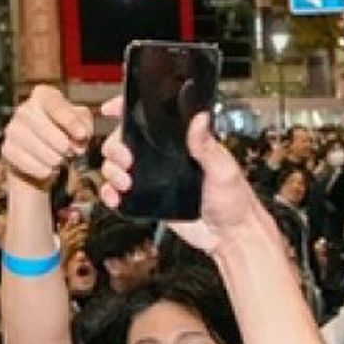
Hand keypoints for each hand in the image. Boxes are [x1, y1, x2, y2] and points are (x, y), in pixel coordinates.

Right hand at [2, 86, 93, 184]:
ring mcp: (12, 129)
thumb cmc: (63, 132)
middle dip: (65, 146)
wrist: (40, 153)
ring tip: (60, 158)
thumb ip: (85, 125)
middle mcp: (24, 109)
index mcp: (43, 95)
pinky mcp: (7, 149)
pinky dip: (44, 170)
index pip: (55, 105)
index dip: (70, 121)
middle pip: (47, 130)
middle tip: (71, 152)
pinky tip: (48, 167)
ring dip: (57, 160)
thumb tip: (81, 134)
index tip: (82, 135)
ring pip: (40, 150)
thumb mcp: (80, 122)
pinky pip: (30, 165)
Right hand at [98, 97, 272, 254]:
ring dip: (111, 171)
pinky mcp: (147, 200)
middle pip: (123, 141)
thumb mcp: (222, 167)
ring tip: (125, 182)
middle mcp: (162, 156)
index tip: (111, 108)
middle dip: (115, 146)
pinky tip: (115, 198)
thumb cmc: (234, 199)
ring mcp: (152, 178)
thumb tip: (200, 117)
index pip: (149, 119)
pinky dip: (110, 194)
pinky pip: (118, 193)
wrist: (230, 235)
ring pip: (116, 166)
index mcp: (180, 142)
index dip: (125, 109)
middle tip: (126, 159)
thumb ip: (206, 144)